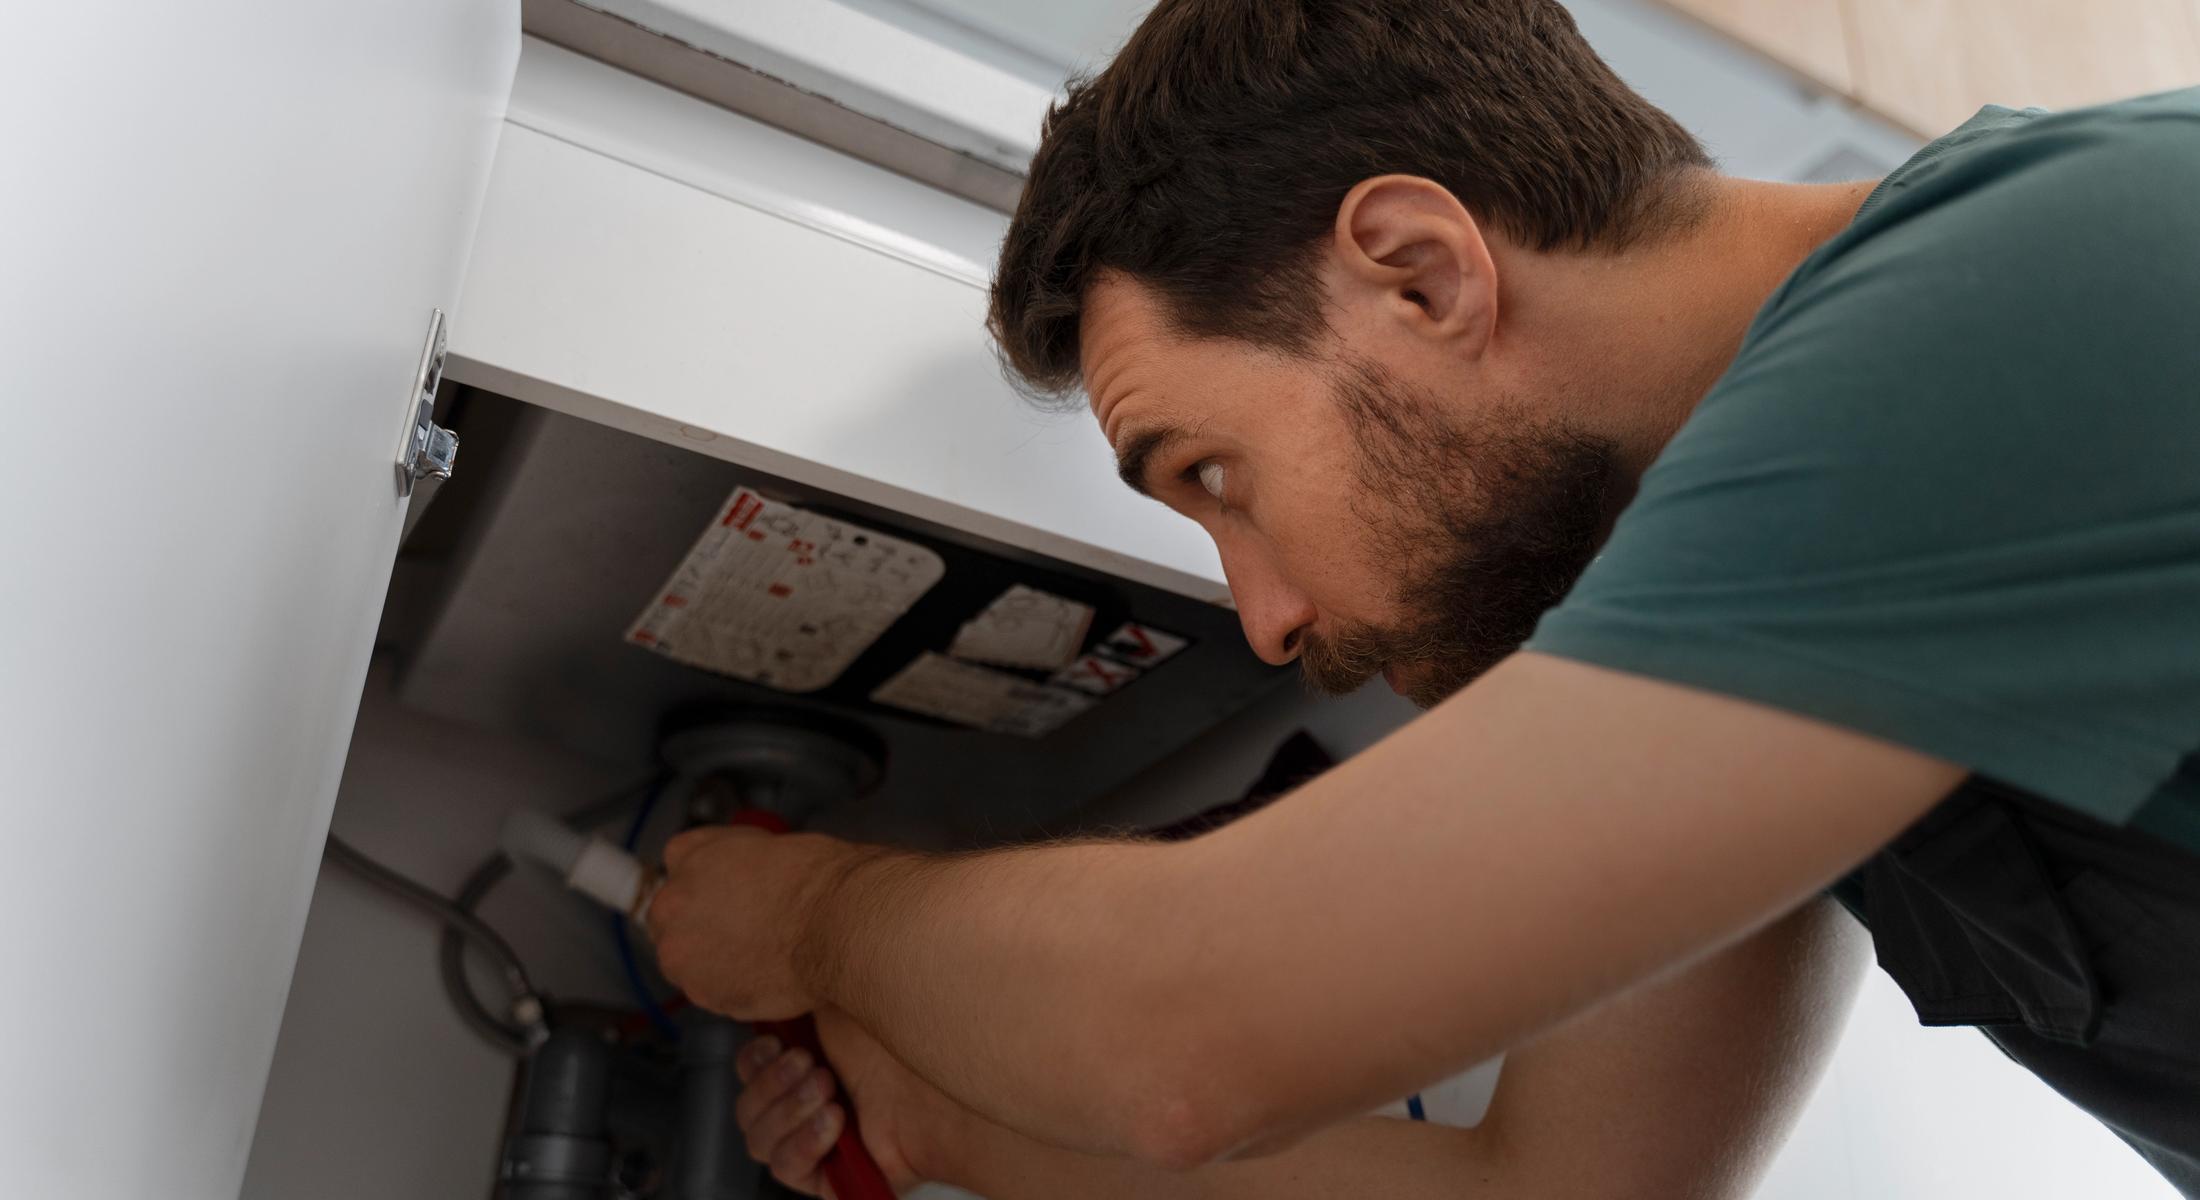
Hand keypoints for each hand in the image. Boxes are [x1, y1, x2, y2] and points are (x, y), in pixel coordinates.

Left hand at [647, 826, 868, 1018]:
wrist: (836, 925)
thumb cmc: (816, 880)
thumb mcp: (767, 842)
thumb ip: (733, 859)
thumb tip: (736, 873)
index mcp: (687, 858)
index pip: (677, 862)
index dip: (706, 877)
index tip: (723, 888)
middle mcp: (672, 907)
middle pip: (672, 916)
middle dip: (701, 922)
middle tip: (744, 926)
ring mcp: (684, 956)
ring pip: (688, 959)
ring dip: (712, 958)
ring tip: (758, 954)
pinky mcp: (705, 995)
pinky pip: (712, 991)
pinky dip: (733, 986)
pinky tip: (766, 974)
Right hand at [737, 1008, 961, 1196]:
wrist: (944, 1087)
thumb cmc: (902, 1042)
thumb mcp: (840, 1001)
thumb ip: (797, 996)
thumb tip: (764, 987)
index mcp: (804, 1063)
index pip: (749, 1070)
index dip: (754, 1060)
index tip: (776, 1043)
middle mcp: (805, 1105)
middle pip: (746, 1109)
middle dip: (772, 1084)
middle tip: (811, 1065)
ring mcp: (815, 1143)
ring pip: (757, 1142)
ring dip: (787, 1111)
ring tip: (829, 1089)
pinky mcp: (829, 1178)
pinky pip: (786, 1169)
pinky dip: (803, 1142)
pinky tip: (835, 1121)